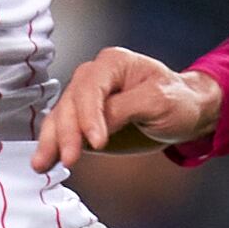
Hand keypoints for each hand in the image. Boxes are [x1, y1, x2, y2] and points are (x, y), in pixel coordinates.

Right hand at [38, 46, 224, 166]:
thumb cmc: (177, 100)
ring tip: (42, 164)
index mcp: (113, 63)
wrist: (186, 112)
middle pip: (71, 102)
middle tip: (70, 159)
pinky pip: (63, 130)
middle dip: (67, 132)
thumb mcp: (159, 101)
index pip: (91, 87)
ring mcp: (86, 99)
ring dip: (50, 141)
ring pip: (60, 117)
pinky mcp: (84, 121)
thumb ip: (125, 109)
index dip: (89, 116)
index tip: (97, 143)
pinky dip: (53, 146)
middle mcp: (94, 77)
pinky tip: (44, 161)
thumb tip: (97, 125)